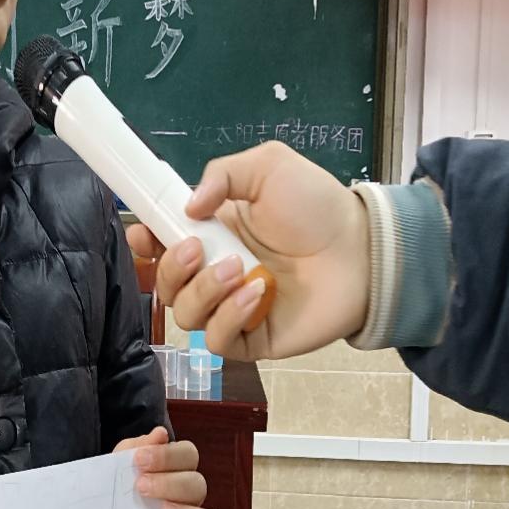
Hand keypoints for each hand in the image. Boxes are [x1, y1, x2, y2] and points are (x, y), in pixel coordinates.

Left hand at [114, 427, 228, 508]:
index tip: (139, 460)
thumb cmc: (110, 503)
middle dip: (171, 482)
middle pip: (199, 485)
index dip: (169, 455)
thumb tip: (159, 434)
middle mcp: (188, 505)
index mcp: (174, 479)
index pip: (189, 457)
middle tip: (141, 487)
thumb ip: (133, 450)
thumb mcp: (114, 474)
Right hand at [126, 142, 370, 361]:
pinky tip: (256, 294)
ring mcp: (232, 308)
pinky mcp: (253, 338)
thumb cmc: (318, 206)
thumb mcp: (268, 167)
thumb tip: (188, 207)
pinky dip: (228, 318)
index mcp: (211, 234)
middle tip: (196, 248)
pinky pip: (218, 341)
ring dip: (203, 291)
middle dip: (170, 269)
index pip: (160, 245)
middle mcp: (215, 273)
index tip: (143, 233)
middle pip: (164, 286)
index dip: (144, 243)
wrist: (365, 249)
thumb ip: (221, 175)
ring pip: (186, 316)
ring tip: (238, 269)